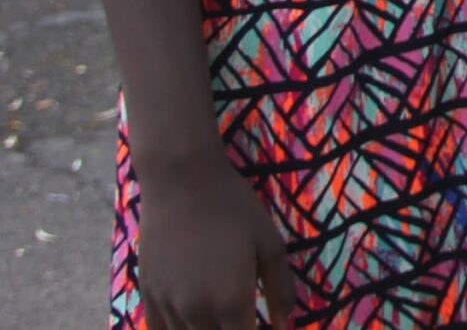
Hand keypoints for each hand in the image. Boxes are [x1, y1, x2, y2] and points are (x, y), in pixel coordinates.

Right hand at [134, 149, 297, 329]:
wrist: (181, 182)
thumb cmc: (234, 208)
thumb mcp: (270, 244)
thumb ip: (281, 289)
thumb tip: (287, 325)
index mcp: (232, 302)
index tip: (270, 328)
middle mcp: (196, 313)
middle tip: (248, 319)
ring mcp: (167, 306)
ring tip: (227, 320)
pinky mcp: (148, 295)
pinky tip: (193, 324)